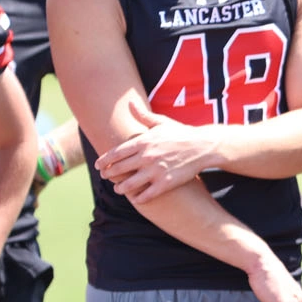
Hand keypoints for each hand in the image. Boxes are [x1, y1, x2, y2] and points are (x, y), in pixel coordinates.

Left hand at [96, 102, 218, 203]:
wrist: (203, 147)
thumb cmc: (181, 134)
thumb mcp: (162, 122)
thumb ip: (143, 115)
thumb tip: (129, 103)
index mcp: (143, 142)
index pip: (116, 153)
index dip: (104, 160)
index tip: (98, 165)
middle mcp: (147, 157)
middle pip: (119, 169)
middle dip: (108, 174)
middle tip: (105, 176)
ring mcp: (156, 171)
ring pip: (129, 185)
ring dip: (120, 188)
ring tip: (118, 188)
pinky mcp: (166, 183)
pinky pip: (146, 195)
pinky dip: (138, 198)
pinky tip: (136, 197)